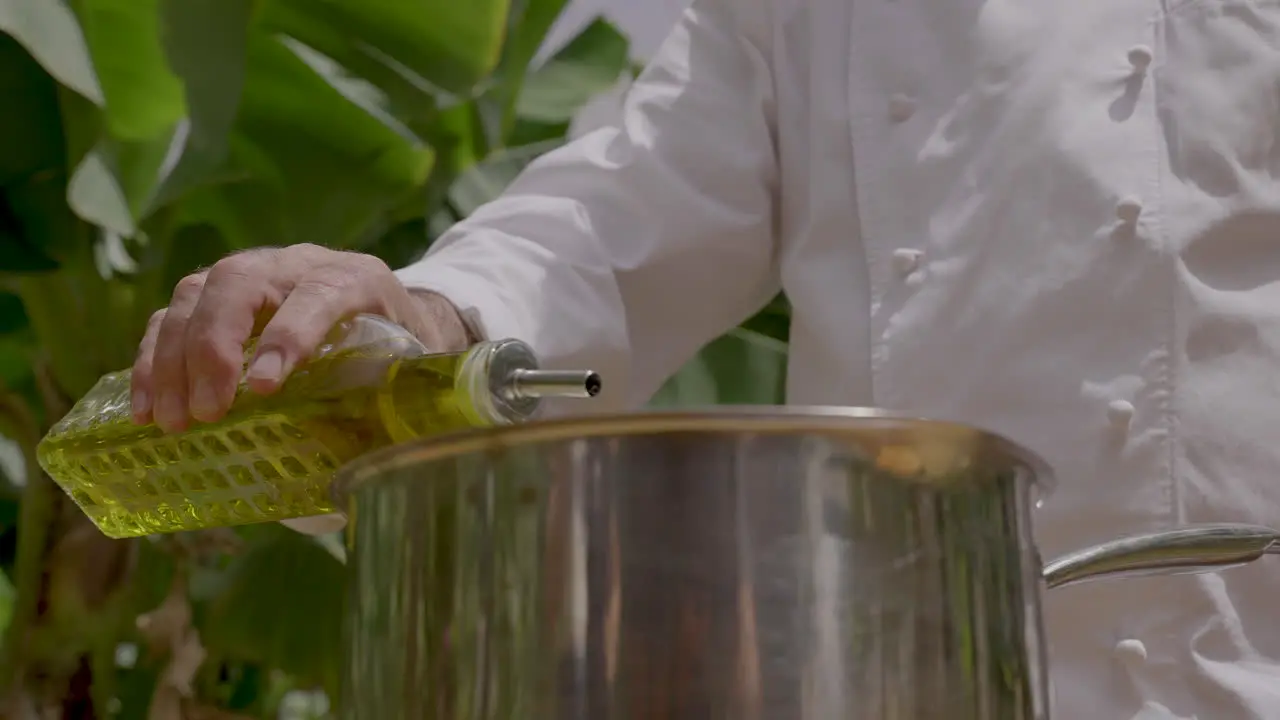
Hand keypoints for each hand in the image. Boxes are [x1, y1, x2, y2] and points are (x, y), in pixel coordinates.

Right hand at [131, 243, 471, 432]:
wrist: (390, 307)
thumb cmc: (402, 346)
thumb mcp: (413, 366)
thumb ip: (395, 398)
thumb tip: (375, 466)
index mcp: (357, 279)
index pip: (319, 294)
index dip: (289, 335)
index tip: (264, 389)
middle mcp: (299, 265)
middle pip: (239, 282)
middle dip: (214, 348)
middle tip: (207, 413)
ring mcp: (252, 273)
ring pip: (195, 294)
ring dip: (173, 358)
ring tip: (172, 421)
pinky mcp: (216, 295)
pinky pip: (171, 314)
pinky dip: (152, 359)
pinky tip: (147, 409)